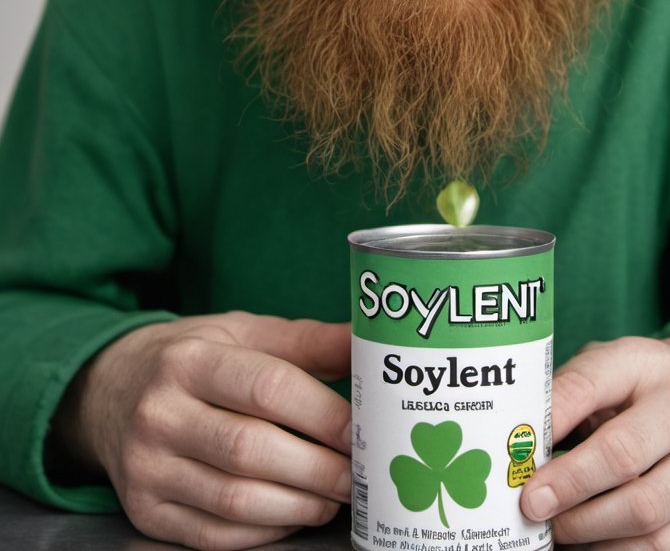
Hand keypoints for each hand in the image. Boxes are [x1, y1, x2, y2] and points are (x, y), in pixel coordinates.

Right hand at [53, 311, 351, 549]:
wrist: (107, 392)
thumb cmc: (191, 358)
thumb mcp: (241, 332)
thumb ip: (307, 341)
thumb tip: (369, 342)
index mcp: (189, 360)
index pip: (267, 387)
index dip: (323, 414)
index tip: (362, 430)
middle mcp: (160, 414)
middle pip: (252, 450)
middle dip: (319, 468)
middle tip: (360, 473)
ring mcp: (148, 468)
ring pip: (235, 500)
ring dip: (298, 505)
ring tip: (335, 496)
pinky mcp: (145, 511)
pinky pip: (215, 535)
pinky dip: (265, 530)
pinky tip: (294, 513)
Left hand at [520, 334, 669, 548]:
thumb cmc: (651, 387)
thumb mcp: (612, 366)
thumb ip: (570, 392)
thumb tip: (518, 436)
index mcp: (650, 363)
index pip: (590, 385)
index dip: (552, 420)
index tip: (521, 457)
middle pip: (623, 458)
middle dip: (568, 488)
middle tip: (531, 506)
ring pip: (646, 513)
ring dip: (590, 530)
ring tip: (557, 529)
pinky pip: (667, 545)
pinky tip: (593, 544)